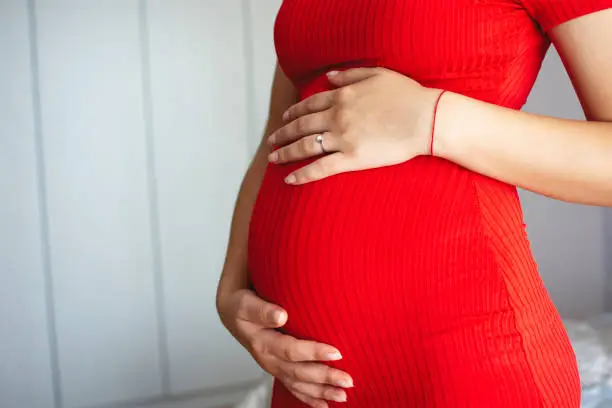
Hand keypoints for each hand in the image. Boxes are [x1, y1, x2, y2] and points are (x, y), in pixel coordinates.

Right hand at [217, 289, 353, 406]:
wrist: (232, 312)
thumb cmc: (242, 305)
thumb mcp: (246, 303)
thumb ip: (262, 309)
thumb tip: (280, 315)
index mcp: (261, 342)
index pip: (291, 350)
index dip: (314, 352)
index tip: (336, 352)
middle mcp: (267, 358)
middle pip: (298, 372)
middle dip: (324, 377)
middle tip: (348, 379)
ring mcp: (273, 367)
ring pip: (298, 384)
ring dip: (321, 391)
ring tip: (343, 396)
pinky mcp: (277, 370)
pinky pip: (293, 388)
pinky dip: (309, 398)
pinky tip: (324, 404)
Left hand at [267, 67, 443, 183]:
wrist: (426, 118)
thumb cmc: (407, 95)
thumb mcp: (378, 75)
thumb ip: (350, 75)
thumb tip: (328, 77)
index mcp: (343, 96)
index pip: (310, 105)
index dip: (294, 112)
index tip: (284, 118)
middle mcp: (337, 116)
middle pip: (301, 126)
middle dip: (283, 134)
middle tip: (271, 140)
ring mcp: (342, 138)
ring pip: (305, 146)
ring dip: (285, 153)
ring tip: (273, 158)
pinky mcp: (351, 158)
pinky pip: (320, 168)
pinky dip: (302, 175)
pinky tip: (289, 180)